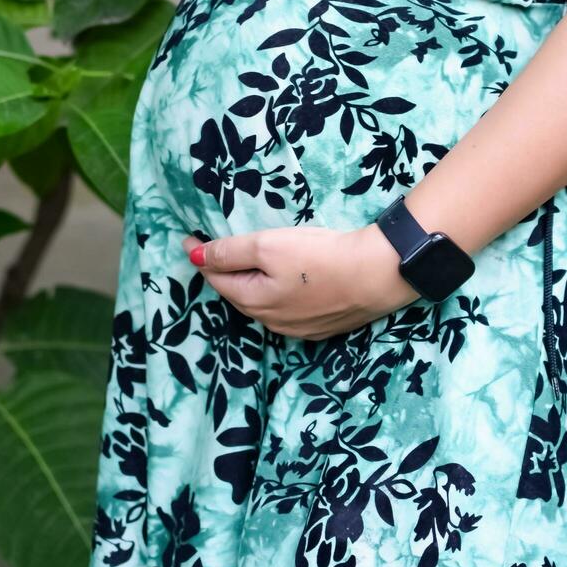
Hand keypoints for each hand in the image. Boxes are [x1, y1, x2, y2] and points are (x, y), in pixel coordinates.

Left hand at [180, 224, 418, 339]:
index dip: (202, 257)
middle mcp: (273, 322)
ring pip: (264, 304)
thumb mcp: (268, 246)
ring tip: (245, 265)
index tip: (189, 238)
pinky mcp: (323, 325)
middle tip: (213, 251)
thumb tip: (195, 256)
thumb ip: (230, 252)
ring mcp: (300, 328)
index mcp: (255, 302)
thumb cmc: (320, 257)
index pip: (217, 279)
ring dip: (250, 285)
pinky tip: (284, 282)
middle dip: (224, 274)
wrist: (378, 274)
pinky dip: (277, 294)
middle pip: (239, 294)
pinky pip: (288, 310)